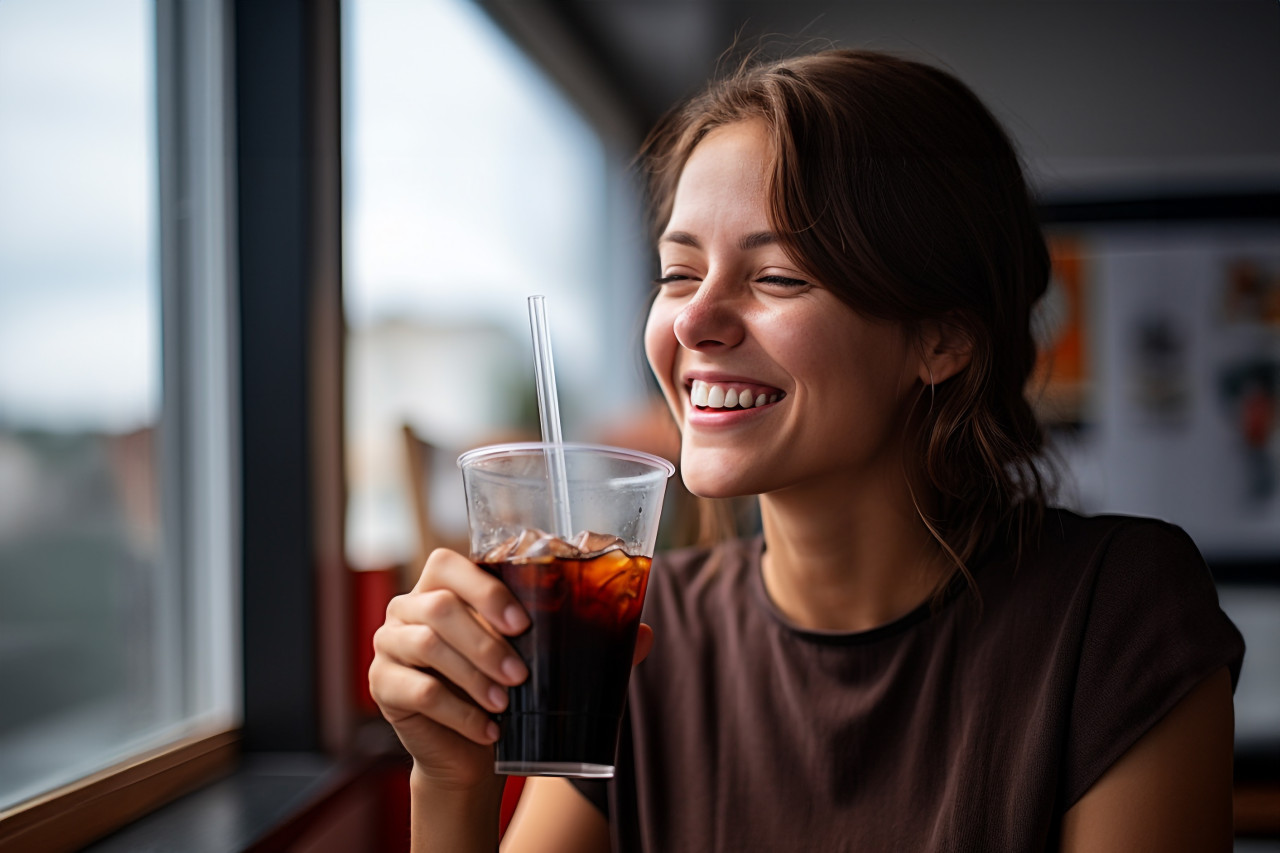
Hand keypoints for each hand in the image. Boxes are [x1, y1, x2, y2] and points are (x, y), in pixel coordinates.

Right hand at [369, 548, 530, 791]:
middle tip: (519, 675)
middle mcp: (404, 609)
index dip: (485, 591)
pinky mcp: (380, 684)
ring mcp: (387, 644)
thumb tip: (546, 617)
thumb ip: (510, 626)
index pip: (446, 565)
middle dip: (486, 643)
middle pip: (440, 607)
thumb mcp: (503, 649)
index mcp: (434, 587)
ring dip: (474, 677)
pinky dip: (461, 713)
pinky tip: (487, 729)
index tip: (522, 625)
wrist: (464, 748)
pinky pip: (421, 692)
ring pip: (428, 646)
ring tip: (504, 703)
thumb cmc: (489, 687)